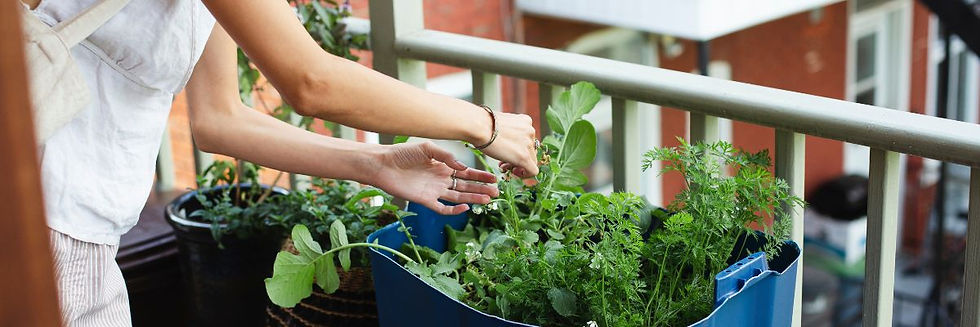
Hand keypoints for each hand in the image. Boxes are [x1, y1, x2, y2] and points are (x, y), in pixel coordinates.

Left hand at [371, 142, 498, 214]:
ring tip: (488, 200)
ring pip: (458, 197)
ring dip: (473, 198)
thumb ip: (446, 156)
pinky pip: (442, 208)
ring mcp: (434, 190)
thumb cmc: (402, 153)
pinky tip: (465, 207)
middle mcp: (441, 179)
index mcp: (443, 166)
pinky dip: (454, 209)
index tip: (494, 178)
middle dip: (481, 189)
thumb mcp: (427, 147)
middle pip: (466, 186)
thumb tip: (462, 167)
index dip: (480, 176)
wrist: (383, 164)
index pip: (466, 173)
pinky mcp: (425, 200)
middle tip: (496, 192)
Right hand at [479, 112, 538, 177]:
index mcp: (525, 121)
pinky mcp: (525, 157)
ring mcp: (529, 144)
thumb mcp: (500, 125)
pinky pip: (533, 171)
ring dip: (518, 165)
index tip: (507, 151)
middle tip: (504, 162)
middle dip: (517, 157)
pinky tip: (514, 173)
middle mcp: (530, 131)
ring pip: (531, 160)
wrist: (479, 126)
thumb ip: (508, 133)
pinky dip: (525, 175)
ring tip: (504, 166)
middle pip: (530, 150)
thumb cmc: (483, 125)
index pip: (528, 140)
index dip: (518, 148)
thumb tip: (506, 144)